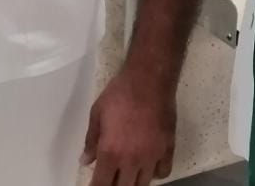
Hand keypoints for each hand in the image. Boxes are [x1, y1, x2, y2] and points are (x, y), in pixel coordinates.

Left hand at [82, 70, 176, 185]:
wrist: (149, 79)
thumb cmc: (119, 93)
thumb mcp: (97, 113)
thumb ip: (91, 140)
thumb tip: (85, 160)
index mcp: (111, 152)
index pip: (102, 184)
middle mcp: (132, 160)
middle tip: (111, 178)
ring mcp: (153, 156)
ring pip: (143, 184)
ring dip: (134, 182)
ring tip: (127, 174)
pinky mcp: (168, 148)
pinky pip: (163, 172)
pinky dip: (155, 174)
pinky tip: (148, 166)